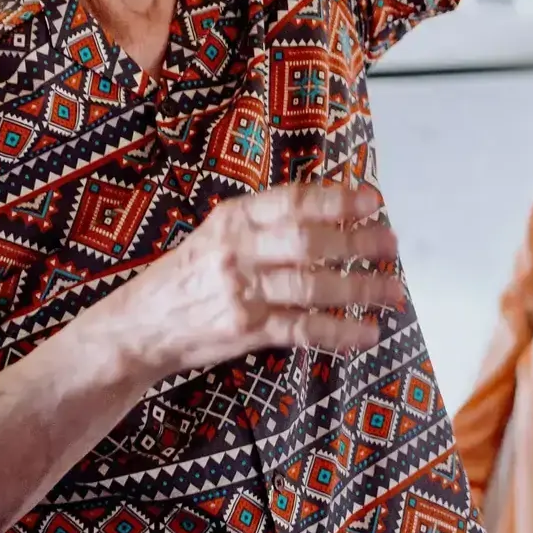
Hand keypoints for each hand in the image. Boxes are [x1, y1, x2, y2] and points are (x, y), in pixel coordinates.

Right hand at [81, 182, 407, 384]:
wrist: (139, 327)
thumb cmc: (185, 278)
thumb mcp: (214, 236)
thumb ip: (260, 225)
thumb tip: (324, 216)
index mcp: (232, 219)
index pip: (293, 201)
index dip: (337, 200)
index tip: (373, 200)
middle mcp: (237, 250)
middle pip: (309, 241)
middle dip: (358, 242)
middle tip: (391, 245)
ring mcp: (242, 292)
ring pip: (312, 285)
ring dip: (360, 289)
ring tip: (392, 292)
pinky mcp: (246, 329)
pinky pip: (302, 328)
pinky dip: (339, 331)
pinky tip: (366, 332)